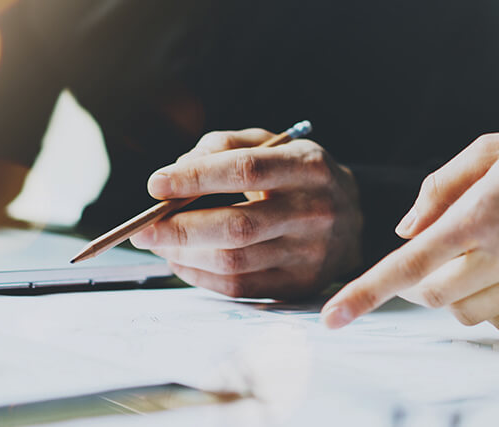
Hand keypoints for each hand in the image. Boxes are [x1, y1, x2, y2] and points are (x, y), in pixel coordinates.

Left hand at [130, 128, 363, 299]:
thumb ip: (224, 146)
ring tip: (158, 243)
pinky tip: (181, 261)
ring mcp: (310, 255)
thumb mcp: (272, 145)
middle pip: (237, 226)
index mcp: (308, 168)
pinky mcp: (299, 286)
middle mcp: (314, 212)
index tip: (156, 184)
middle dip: (179, 228)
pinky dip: (200, 276)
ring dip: (184, 254)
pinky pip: (239, 288)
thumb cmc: (298, 176)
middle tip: (142, 229)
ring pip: (234, 261)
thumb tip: (176, 171)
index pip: (246, 170)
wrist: (356, 218)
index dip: (196, 177)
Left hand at [322, 86, 498, 332]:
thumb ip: (439, 189)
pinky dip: (493, 307)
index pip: (409, 264)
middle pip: (433, 296)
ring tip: (483, 257)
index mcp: (482, 213)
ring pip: (466, 314)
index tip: (332, 318)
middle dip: (421, 282)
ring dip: (457, 295)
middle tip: (439, 254)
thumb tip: (403, 231)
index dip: (364, 294)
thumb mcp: (489, 149)